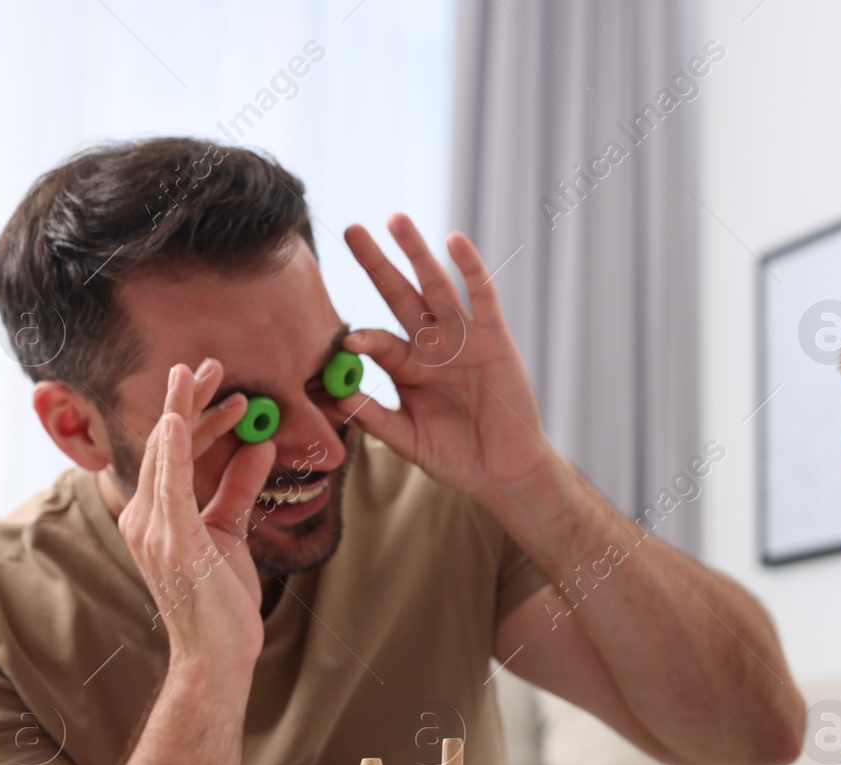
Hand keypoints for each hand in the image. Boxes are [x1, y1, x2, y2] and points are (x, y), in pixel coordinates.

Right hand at [117, 359, 274, 670]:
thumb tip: (258, 447)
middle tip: (207, 363)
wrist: (216, 655)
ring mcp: (154, 530)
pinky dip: (174, 453)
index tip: (218, 385)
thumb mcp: (231, 532)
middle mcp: (144, 518)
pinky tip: (177, 424)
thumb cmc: (220, 600)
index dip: (194, 415)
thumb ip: (238, 489)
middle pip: (165, 445)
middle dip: (184, 400)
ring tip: (192, 374)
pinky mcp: (172, 543)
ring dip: (178, 411)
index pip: (175, 452)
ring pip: (165, 457)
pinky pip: (170, 489)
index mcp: (155, 514)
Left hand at [338, 214, 552, 499]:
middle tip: (351, 230)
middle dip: (376, 264)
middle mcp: (430, 346)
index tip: (345, 341)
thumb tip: (335, 395)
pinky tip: (453, 241)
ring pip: (435, 286)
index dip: (362, 339)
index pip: (377, 342)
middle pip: (398, 296)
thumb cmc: (455, 457)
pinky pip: (481, 296)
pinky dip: (469, 268)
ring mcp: (462, 338)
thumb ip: (375, 418)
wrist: (505, 469)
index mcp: (407, 368)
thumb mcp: (409, 441)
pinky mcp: (494, 337)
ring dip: (417, 252)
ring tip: (397, 220)